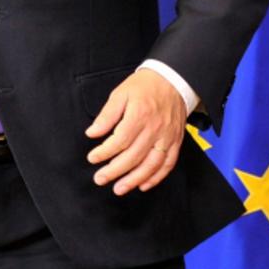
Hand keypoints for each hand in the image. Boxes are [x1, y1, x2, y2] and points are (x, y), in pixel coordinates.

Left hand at [85, 68, 186, 194]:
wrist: (173, 80)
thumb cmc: (145, 86)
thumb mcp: (121, 93)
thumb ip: (107, 115)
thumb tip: (92, 132)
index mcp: (140, 115)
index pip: (120, 141)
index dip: (104, 152)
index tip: (93, 158)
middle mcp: (155, 128)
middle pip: (133, 156)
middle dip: (114, 171)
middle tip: (100, 179)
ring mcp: (167, 137)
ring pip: (151, 164)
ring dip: (134, 180)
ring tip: (119, 188)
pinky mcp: (175, 141)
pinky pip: (168, 164)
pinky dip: (156, 177)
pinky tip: (143, 185)